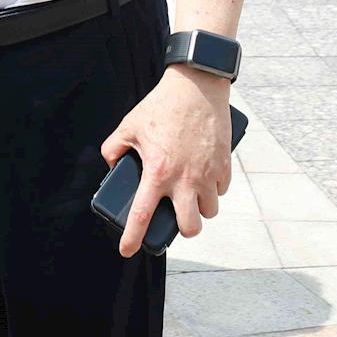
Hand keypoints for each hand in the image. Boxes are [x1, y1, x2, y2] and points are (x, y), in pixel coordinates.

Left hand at [99, 66, 231, 258]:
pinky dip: (214, 189)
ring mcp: (207, 173)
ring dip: (201, 209)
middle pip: (190, 227)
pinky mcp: (224, 164)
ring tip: (192, 197)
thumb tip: (112, 165)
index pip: (141, 215)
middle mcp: (184, 179)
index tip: (127, 251)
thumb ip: (113, 148)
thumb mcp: (129, 125)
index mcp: (157, 172)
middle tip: (178, 218)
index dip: (133, 239)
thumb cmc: (162, 105)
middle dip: (184, 230)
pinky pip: (222, 189)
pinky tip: (205, 179)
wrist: (197, 85)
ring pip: (210, 211)